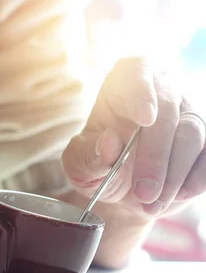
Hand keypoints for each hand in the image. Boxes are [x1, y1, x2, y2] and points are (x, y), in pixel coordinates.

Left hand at [62, 57, 205, 218]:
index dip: (142, 92)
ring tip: (150, 202)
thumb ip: (88, 154)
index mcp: (124, 81)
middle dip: (156, 154)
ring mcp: (187, 111)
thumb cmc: (98, 164)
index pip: (137, 70)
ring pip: (192, 133)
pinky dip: (195, 179)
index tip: (143, 119)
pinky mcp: (205, 140)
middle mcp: (160, 88)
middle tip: (143, 190)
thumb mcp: (79, 164)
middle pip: (168, 109)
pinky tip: (175, 196)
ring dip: (174, 173)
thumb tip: (110, 143)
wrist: (125, 188)